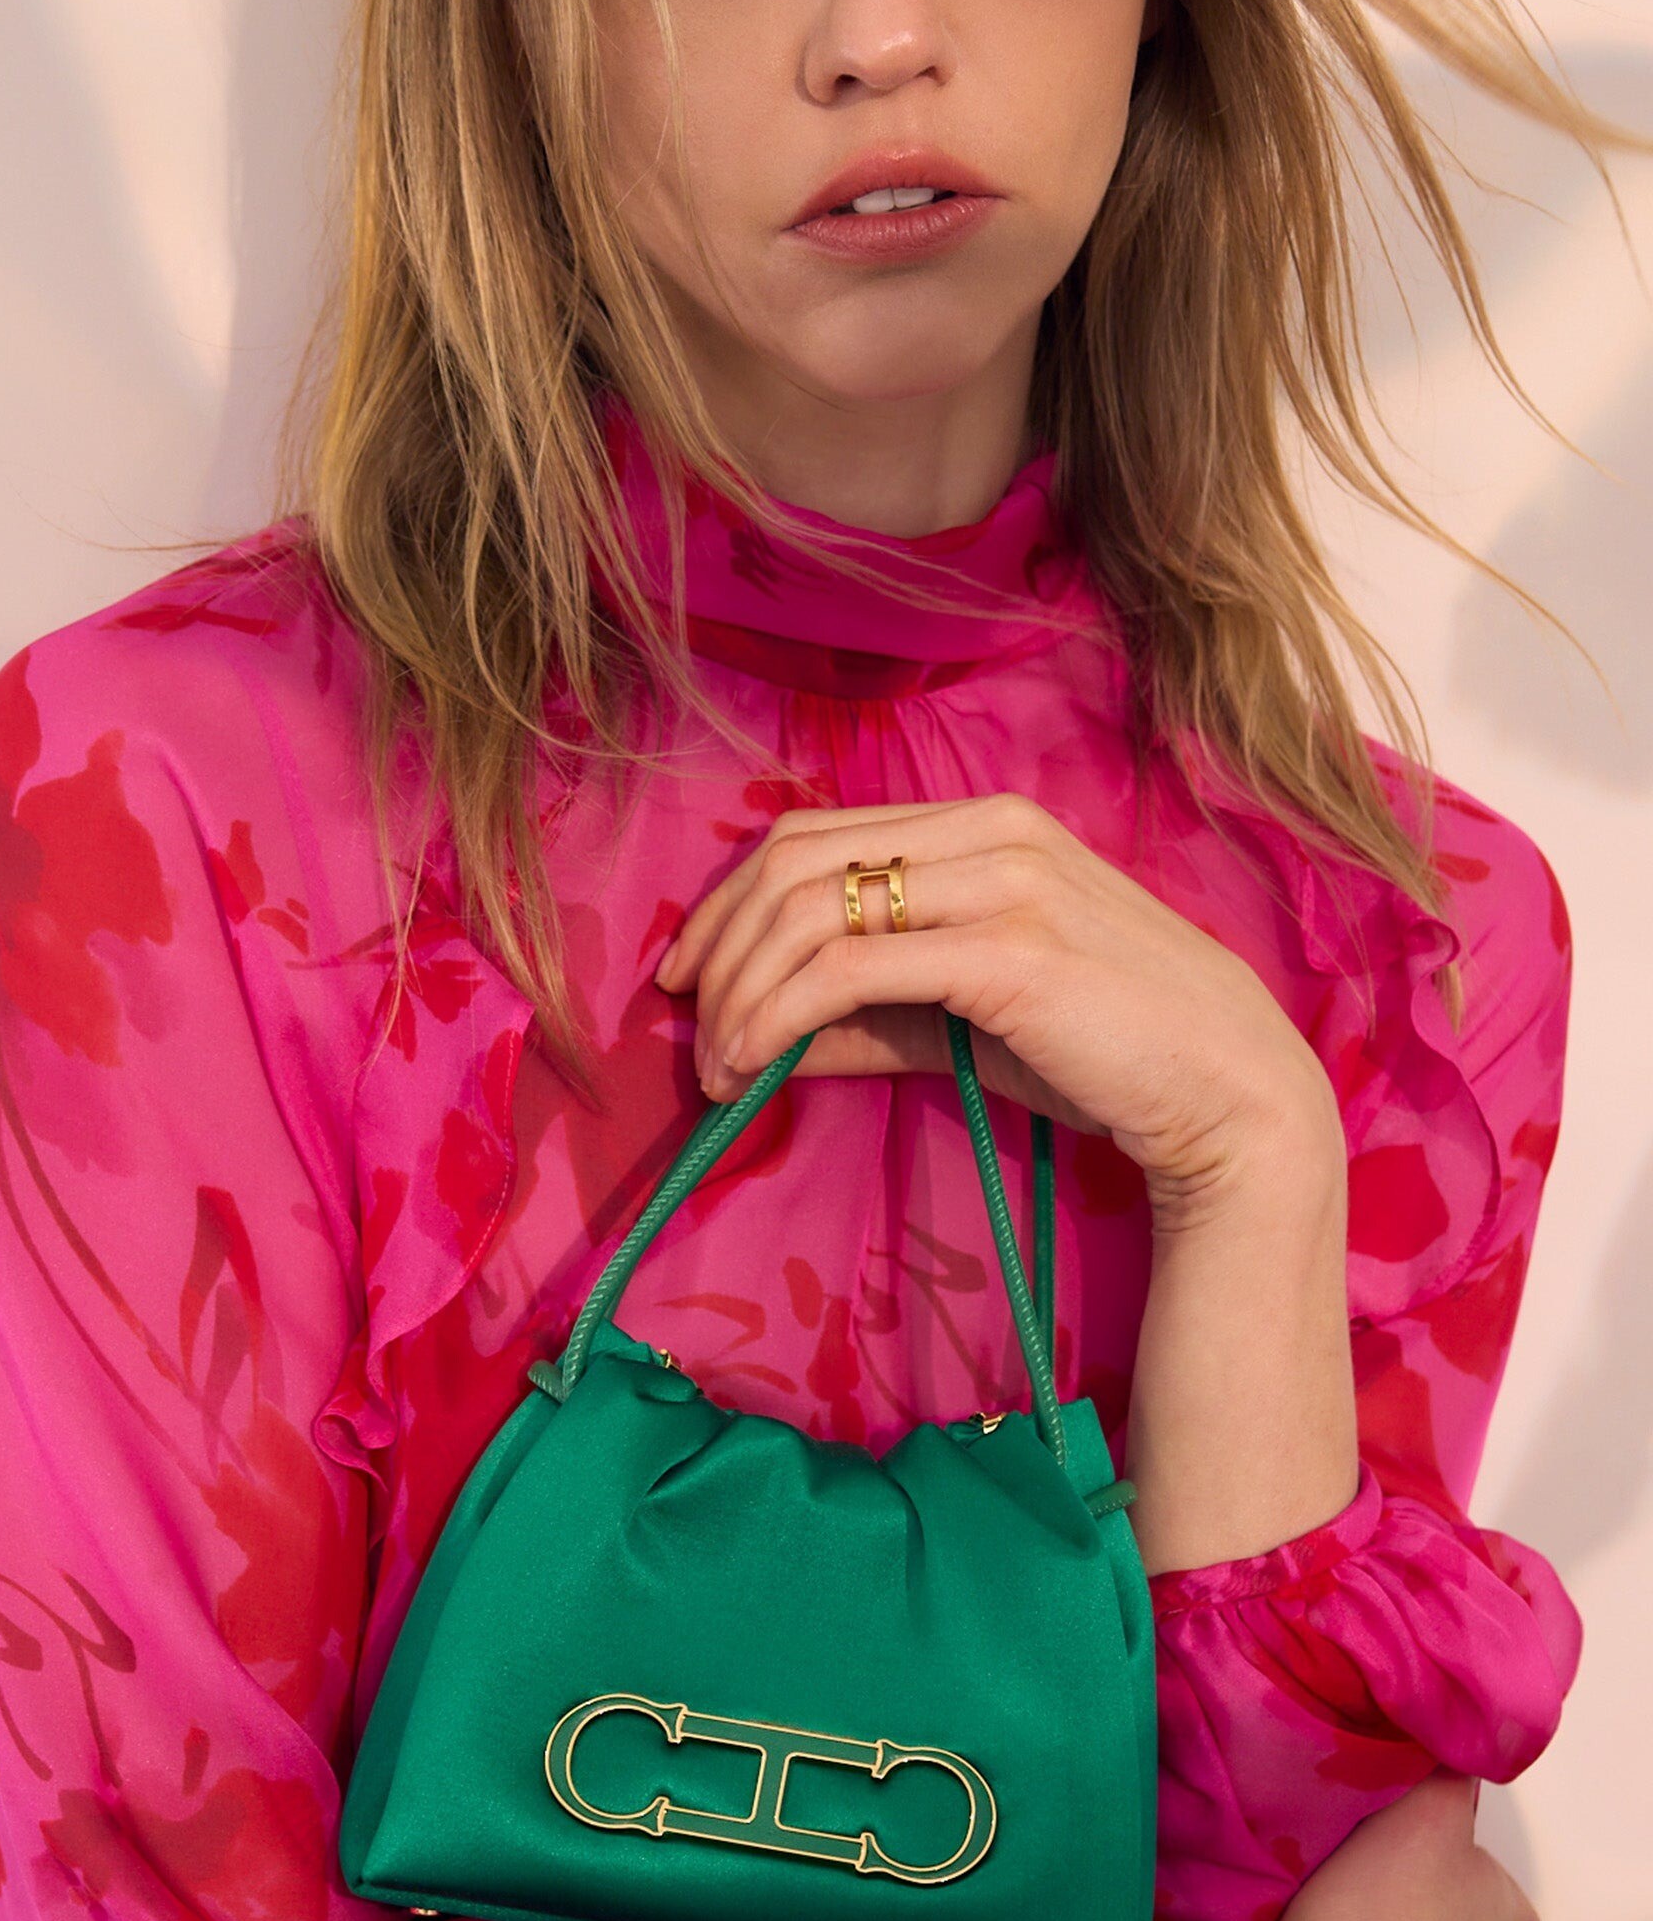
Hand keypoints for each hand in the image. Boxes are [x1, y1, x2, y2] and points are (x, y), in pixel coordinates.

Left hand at [656, 795, 1340, 1225]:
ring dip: (738, 994)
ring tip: (716, 1070)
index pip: (817, 834)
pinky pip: (846, 968)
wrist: (1232, 1097)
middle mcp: (991, 829)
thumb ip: (871, 1015)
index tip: (691, 978)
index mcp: (987, 823)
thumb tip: (764, 1038)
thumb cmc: (1111, 1056)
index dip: (731, 902)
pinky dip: (776, 1018)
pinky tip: (753, 1069)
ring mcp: (1002, 881)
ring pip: (809, 909)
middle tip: (687, 1029)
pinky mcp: (1007, 950)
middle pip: (794, 859)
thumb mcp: (971, 1021)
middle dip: (719, 947)